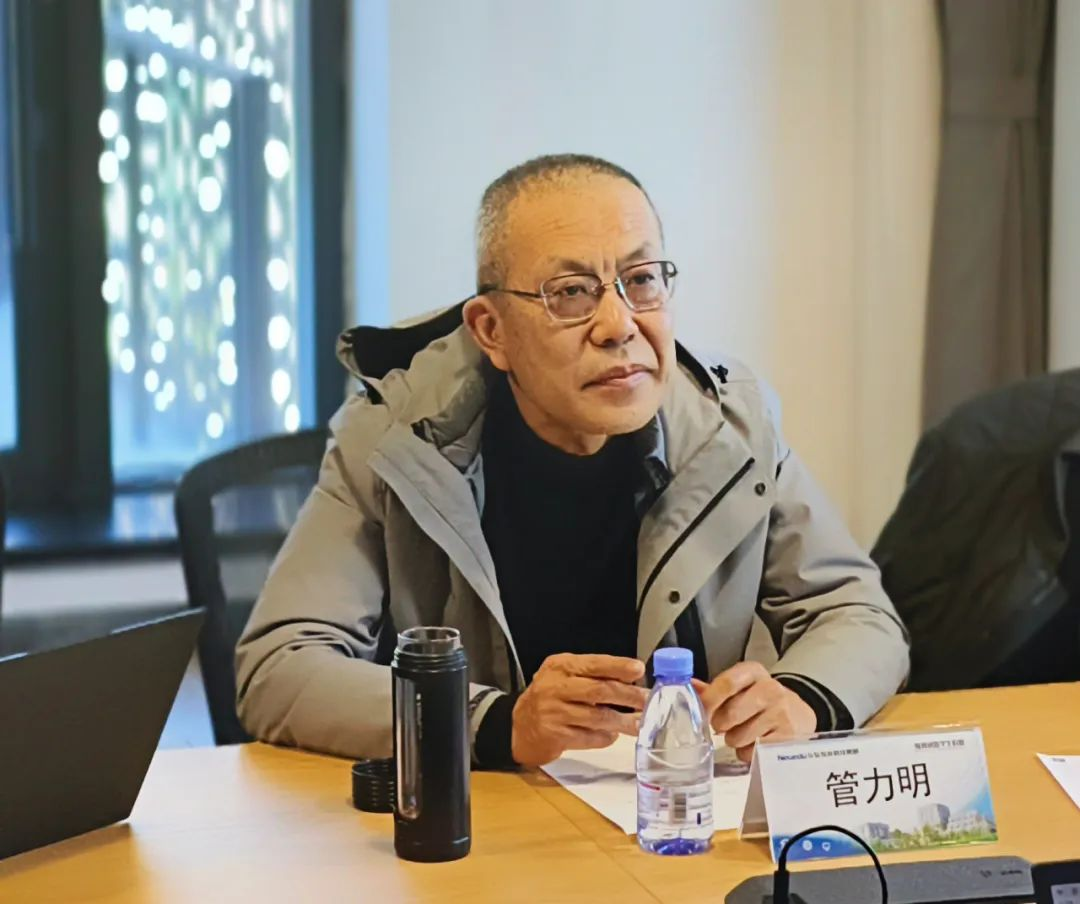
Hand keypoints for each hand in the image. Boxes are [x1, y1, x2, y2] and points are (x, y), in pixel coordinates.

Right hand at [511, 653, 647, 766]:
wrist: (520, 726)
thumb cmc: (549, 697)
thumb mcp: (564, 676)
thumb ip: (591, 675)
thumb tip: (630, 680)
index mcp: (560, 666)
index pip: (593, 663)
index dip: (618, 666)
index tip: (638, 669)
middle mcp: (555, 687)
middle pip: (599, 690)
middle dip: (627, 696)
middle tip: (647, 700)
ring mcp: (554, 713)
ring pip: (597, 717)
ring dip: (622, 721)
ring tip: (639, 724)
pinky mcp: (555, 736)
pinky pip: (589, 738)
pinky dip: (605, 737)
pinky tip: (613, 735)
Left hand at [693, 662, 815, 763]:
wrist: (799, 713)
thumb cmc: (760, 700)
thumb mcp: (742, 687)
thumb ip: (715, 688)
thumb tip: (689, 685)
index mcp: (753, 672)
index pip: (727, 683)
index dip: (709, 700)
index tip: (701, 712)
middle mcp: (770, 689)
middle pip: (730, 714)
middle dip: (720, 724)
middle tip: (723, 725)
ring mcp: (781, 713)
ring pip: (739, 737)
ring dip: (733, 740)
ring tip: (742, 733)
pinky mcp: (787, 737)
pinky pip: (752, 752)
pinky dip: (747, 752)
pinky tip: (754, 743)